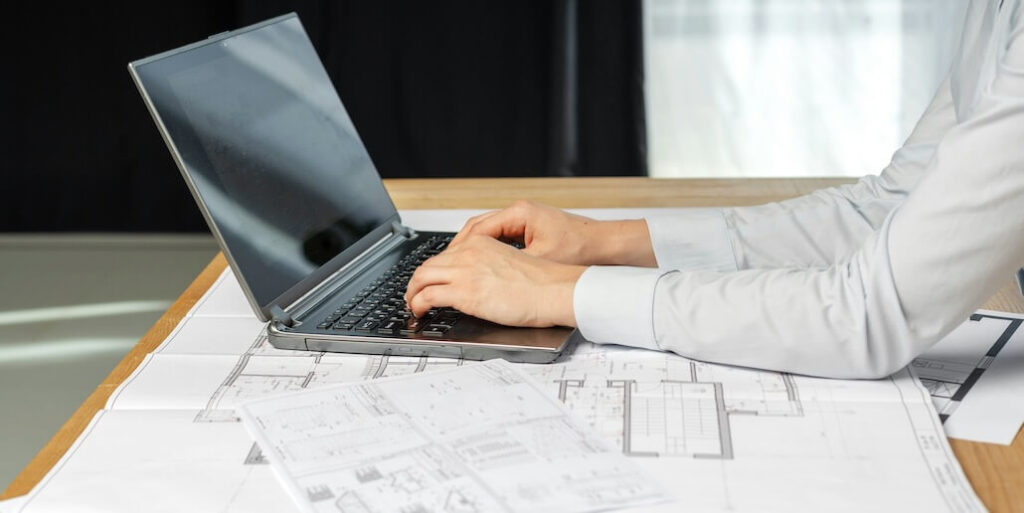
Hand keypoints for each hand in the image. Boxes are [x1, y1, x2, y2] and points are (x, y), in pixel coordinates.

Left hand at [404, 235, 585, 326]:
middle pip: (429, 265)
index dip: (433, 270)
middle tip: (414, 294)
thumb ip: (488, 267)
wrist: (554, 290)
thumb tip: (477, 282)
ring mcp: (465, 272)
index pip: (446, 254)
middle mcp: (469, 253)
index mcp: (481, 244)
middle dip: (416, 281)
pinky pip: (427, 296)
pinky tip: (418, 312)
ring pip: (422, 278)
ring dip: (412, 293)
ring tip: (413, 305)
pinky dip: (417, 304)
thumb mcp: (509, 263)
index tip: (429, 281)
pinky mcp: (464, 293)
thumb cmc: (542, 283)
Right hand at [451, 200, 656, 266]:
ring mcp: (525, 219)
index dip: (459, 248)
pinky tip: (484, 266)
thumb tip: (485, 275)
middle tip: (447, 267)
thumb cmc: (581, 249)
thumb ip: (510, 264)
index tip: (447, 263)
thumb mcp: (541, 261)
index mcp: (519, 213)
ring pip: (488, 232)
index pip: (477, 229)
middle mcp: (520, 212)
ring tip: (461, 268)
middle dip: (461, 248)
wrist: (607, 246)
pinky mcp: (531, 228)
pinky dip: (489, 250)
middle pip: (478, 228)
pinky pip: (501, 237)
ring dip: (474, 249)